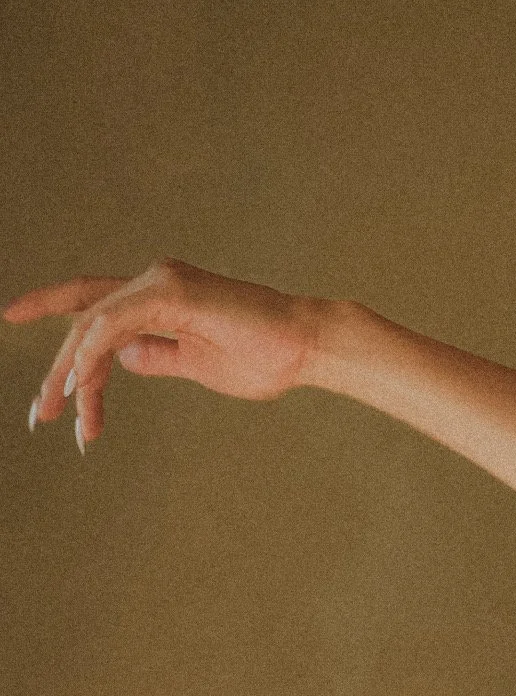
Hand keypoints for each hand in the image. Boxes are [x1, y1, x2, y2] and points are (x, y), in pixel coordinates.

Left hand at [4, 256, 324, 447]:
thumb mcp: (197, 365)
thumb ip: (159, 357)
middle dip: (59, 371)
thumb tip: (123, 359)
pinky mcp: (172, 292)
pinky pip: (114, 322)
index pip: (93, 304)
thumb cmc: (265, 358)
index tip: (22, 341)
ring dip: (70, 371)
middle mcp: (154, 280)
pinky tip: (78, 385)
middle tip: (40, 415)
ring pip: (93, 323)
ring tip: (58, 412)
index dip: (54, 318)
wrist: (306, 348)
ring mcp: (161, 282)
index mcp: (160, 297)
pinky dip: (91, 355)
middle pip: (85, 320)